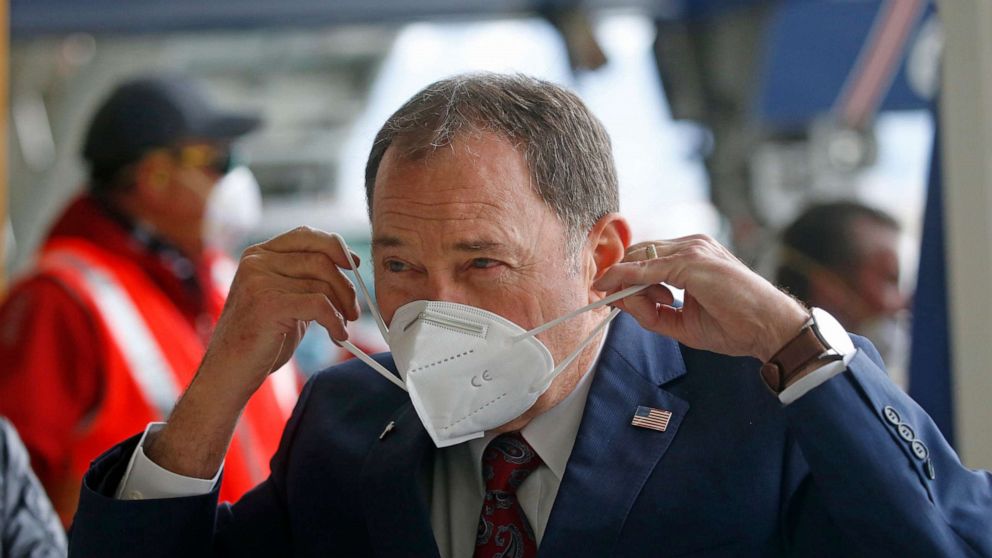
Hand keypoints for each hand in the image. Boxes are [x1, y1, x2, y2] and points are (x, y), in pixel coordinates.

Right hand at [203, 226, 360, 400]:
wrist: (228, 372)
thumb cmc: (259, 339)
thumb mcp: (283, 299)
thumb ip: (305, 280)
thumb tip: (348, 267)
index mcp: (258, 255)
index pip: (305, 235)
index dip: (335, 247)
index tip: (354, 266)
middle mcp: (256, 262)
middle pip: (320, 259)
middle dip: (346, 286)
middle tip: (353, 311)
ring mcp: (259, 281)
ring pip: (322, 283)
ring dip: (342, 307)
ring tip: (342, 327)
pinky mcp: (268, 304)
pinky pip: (319, 304)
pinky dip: (335, 321)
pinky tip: (337, 335)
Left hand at [593, 235, 807, 361]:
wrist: (769, 328)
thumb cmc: (735, 325)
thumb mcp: (682, 323)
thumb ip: (652, 313)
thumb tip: (620, 303)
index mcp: (694, 255)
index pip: (647, 258)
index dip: (624, 275)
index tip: (606, 293)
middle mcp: (693, 245)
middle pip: (638, 254)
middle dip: (617, 276)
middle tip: (601, 298)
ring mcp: (693, 249)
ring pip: (639, 259)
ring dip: (621, 282)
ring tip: (613, 302)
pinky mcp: (692, 261)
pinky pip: (647, 268)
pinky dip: (626, 279)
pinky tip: (612, 290)